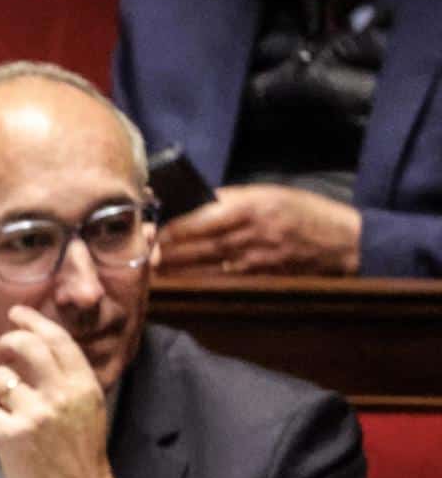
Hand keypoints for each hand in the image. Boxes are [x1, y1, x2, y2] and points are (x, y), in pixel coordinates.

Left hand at [0, 305, 120, 477]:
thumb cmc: (81, 462)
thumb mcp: (88, 412)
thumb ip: (67, 382)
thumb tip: (38, 351)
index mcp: (84, 386)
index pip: (56, 339)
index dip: (32, 321)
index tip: (16, 314)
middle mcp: (62, 395)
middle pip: (23, 346)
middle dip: (5, 345)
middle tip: (1, 355)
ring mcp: (36, 415)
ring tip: (3, 409)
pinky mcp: (12, 437)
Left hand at [156, 184, 361, 275]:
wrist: (343, 243)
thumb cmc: (303, 212)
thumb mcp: (268, 194)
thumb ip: (229, 200)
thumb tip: (190, 204)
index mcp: (249, 206)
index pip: (197, 218)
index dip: (168, 225)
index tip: (146, 226)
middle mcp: (247, 235)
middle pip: (192, 246)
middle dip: (161, 250)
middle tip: (135, 251)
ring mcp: (250, 261)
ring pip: (199, 267)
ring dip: (171, 269)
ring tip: (146, 268)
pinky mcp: (254, 280)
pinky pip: (215, 281)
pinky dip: (192, 282)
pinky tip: (174, 283)